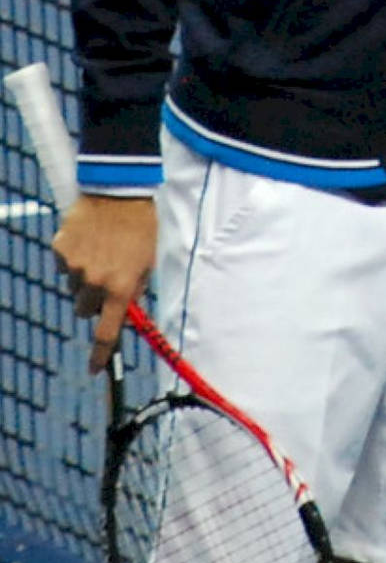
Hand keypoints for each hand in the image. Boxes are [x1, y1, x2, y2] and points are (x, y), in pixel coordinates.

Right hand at [52, 195, 156, 372]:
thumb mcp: (147, 263)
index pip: (107, 333)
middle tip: (107, 279)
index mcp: (121, 288)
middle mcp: (95, 282)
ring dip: (84, 279)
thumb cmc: (141, 229)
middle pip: (85, 311)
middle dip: (94, 300)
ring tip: (101, 253)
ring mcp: (74, 267)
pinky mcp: (60, 250)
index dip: (100, 355)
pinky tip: (88, 241)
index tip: (94, 369)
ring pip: (73, 288)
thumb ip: (134, 292)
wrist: (119, 193)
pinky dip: (73, 259)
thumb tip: (124, 314)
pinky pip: (63, 266)